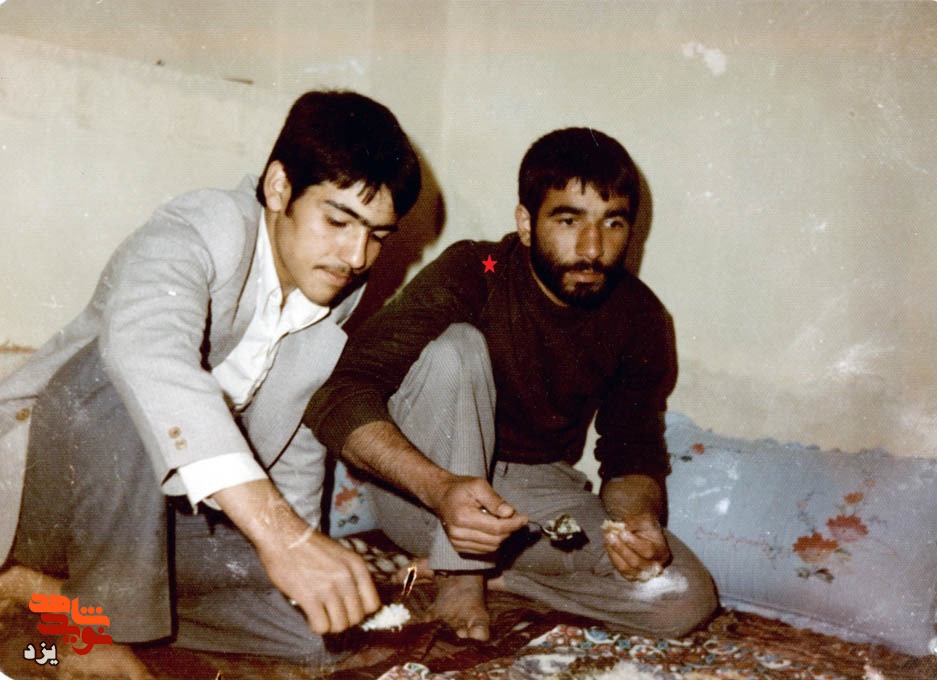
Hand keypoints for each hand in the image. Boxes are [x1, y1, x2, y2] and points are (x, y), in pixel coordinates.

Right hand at [214, 480, 379, 634]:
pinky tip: (310, 617)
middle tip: (331, 614)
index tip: (348, 610)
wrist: (283, 536)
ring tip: (320, 616)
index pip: (372, 604)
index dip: (360, 611)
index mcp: (356, 566)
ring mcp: (328, 588)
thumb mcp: (340, 555)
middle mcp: (347, 577)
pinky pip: (321, 626)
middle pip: (356, 618)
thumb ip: (350, 576)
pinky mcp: (309, 597)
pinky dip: (316, 626)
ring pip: (340, 625)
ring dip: (330, 625)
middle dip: (344, 620)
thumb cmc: (309, 546)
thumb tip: (354, 603)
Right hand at [432, 475, 528, 553]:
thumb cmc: (461, 488)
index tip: (525, 518)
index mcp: (463, 517)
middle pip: (495, 540)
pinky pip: (484, 550)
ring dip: (502, 536)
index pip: (496, 528)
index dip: (513, 524)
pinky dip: (493, 541)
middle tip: (516, 518)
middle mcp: (458, 534)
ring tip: (502, 521)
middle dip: (510, 530)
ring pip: (491, 547)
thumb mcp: (479, 485)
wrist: (441, 496)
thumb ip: (495, 500)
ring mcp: (457, 543)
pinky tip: (493, 528)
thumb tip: (510, 513)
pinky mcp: (459, 548)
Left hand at [603, 513, 670, 579]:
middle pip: (636, 562)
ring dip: (614, 552)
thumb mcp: (643, 519)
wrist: (641, 531)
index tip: (622, 532)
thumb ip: (634, 522)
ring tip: (607, 537)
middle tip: (609, 534)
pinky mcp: (630, 575)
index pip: (648, 551)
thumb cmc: (644, 525)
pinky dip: (612, 556)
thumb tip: (621, 527)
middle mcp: (654, 567)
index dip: (634, 543)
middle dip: (621, 548)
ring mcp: (642, 574)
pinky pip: (619, 568)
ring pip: (625, 568)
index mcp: (662, 553)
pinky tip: (608, 544)